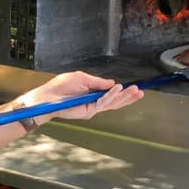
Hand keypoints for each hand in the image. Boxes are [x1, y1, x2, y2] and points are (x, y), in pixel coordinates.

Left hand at [23, 72, 143, 123]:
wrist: (48, 96)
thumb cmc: (61, 87)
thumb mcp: (82, 78)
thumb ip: (98, 82)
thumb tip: (112, 83)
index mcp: (94, 94)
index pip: (112, 95)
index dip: (124, 93)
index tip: (135, 88)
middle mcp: (95, 102)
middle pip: (116, 101)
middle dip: (129, 97)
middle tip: (140, 91)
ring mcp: (92, 108)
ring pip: (112, 103)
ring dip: (124, 96)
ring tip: (135, 90)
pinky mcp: (88, 110)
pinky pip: (103, 102)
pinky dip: (111, 95)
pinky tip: (119, 88)